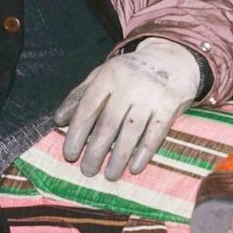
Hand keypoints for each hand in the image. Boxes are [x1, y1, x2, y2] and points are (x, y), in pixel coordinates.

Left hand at [53, 38, 202, 180]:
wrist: (173, 57)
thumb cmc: (131, 72)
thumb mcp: (103, 74)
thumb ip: (80, 95)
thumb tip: (59, 120)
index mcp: (109, 76)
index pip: (88, 108)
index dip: (77, 133)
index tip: (70, 154)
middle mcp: (129, 85)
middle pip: (108, 124)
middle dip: (96, 151)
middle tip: (87, 170)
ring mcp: (151, 96)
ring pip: (130, 132)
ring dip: (118, 158)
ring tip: (110, 175)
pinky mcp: (170, 106)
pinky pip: (155, 134)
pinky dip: (144, 153)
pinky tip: (135, 168)